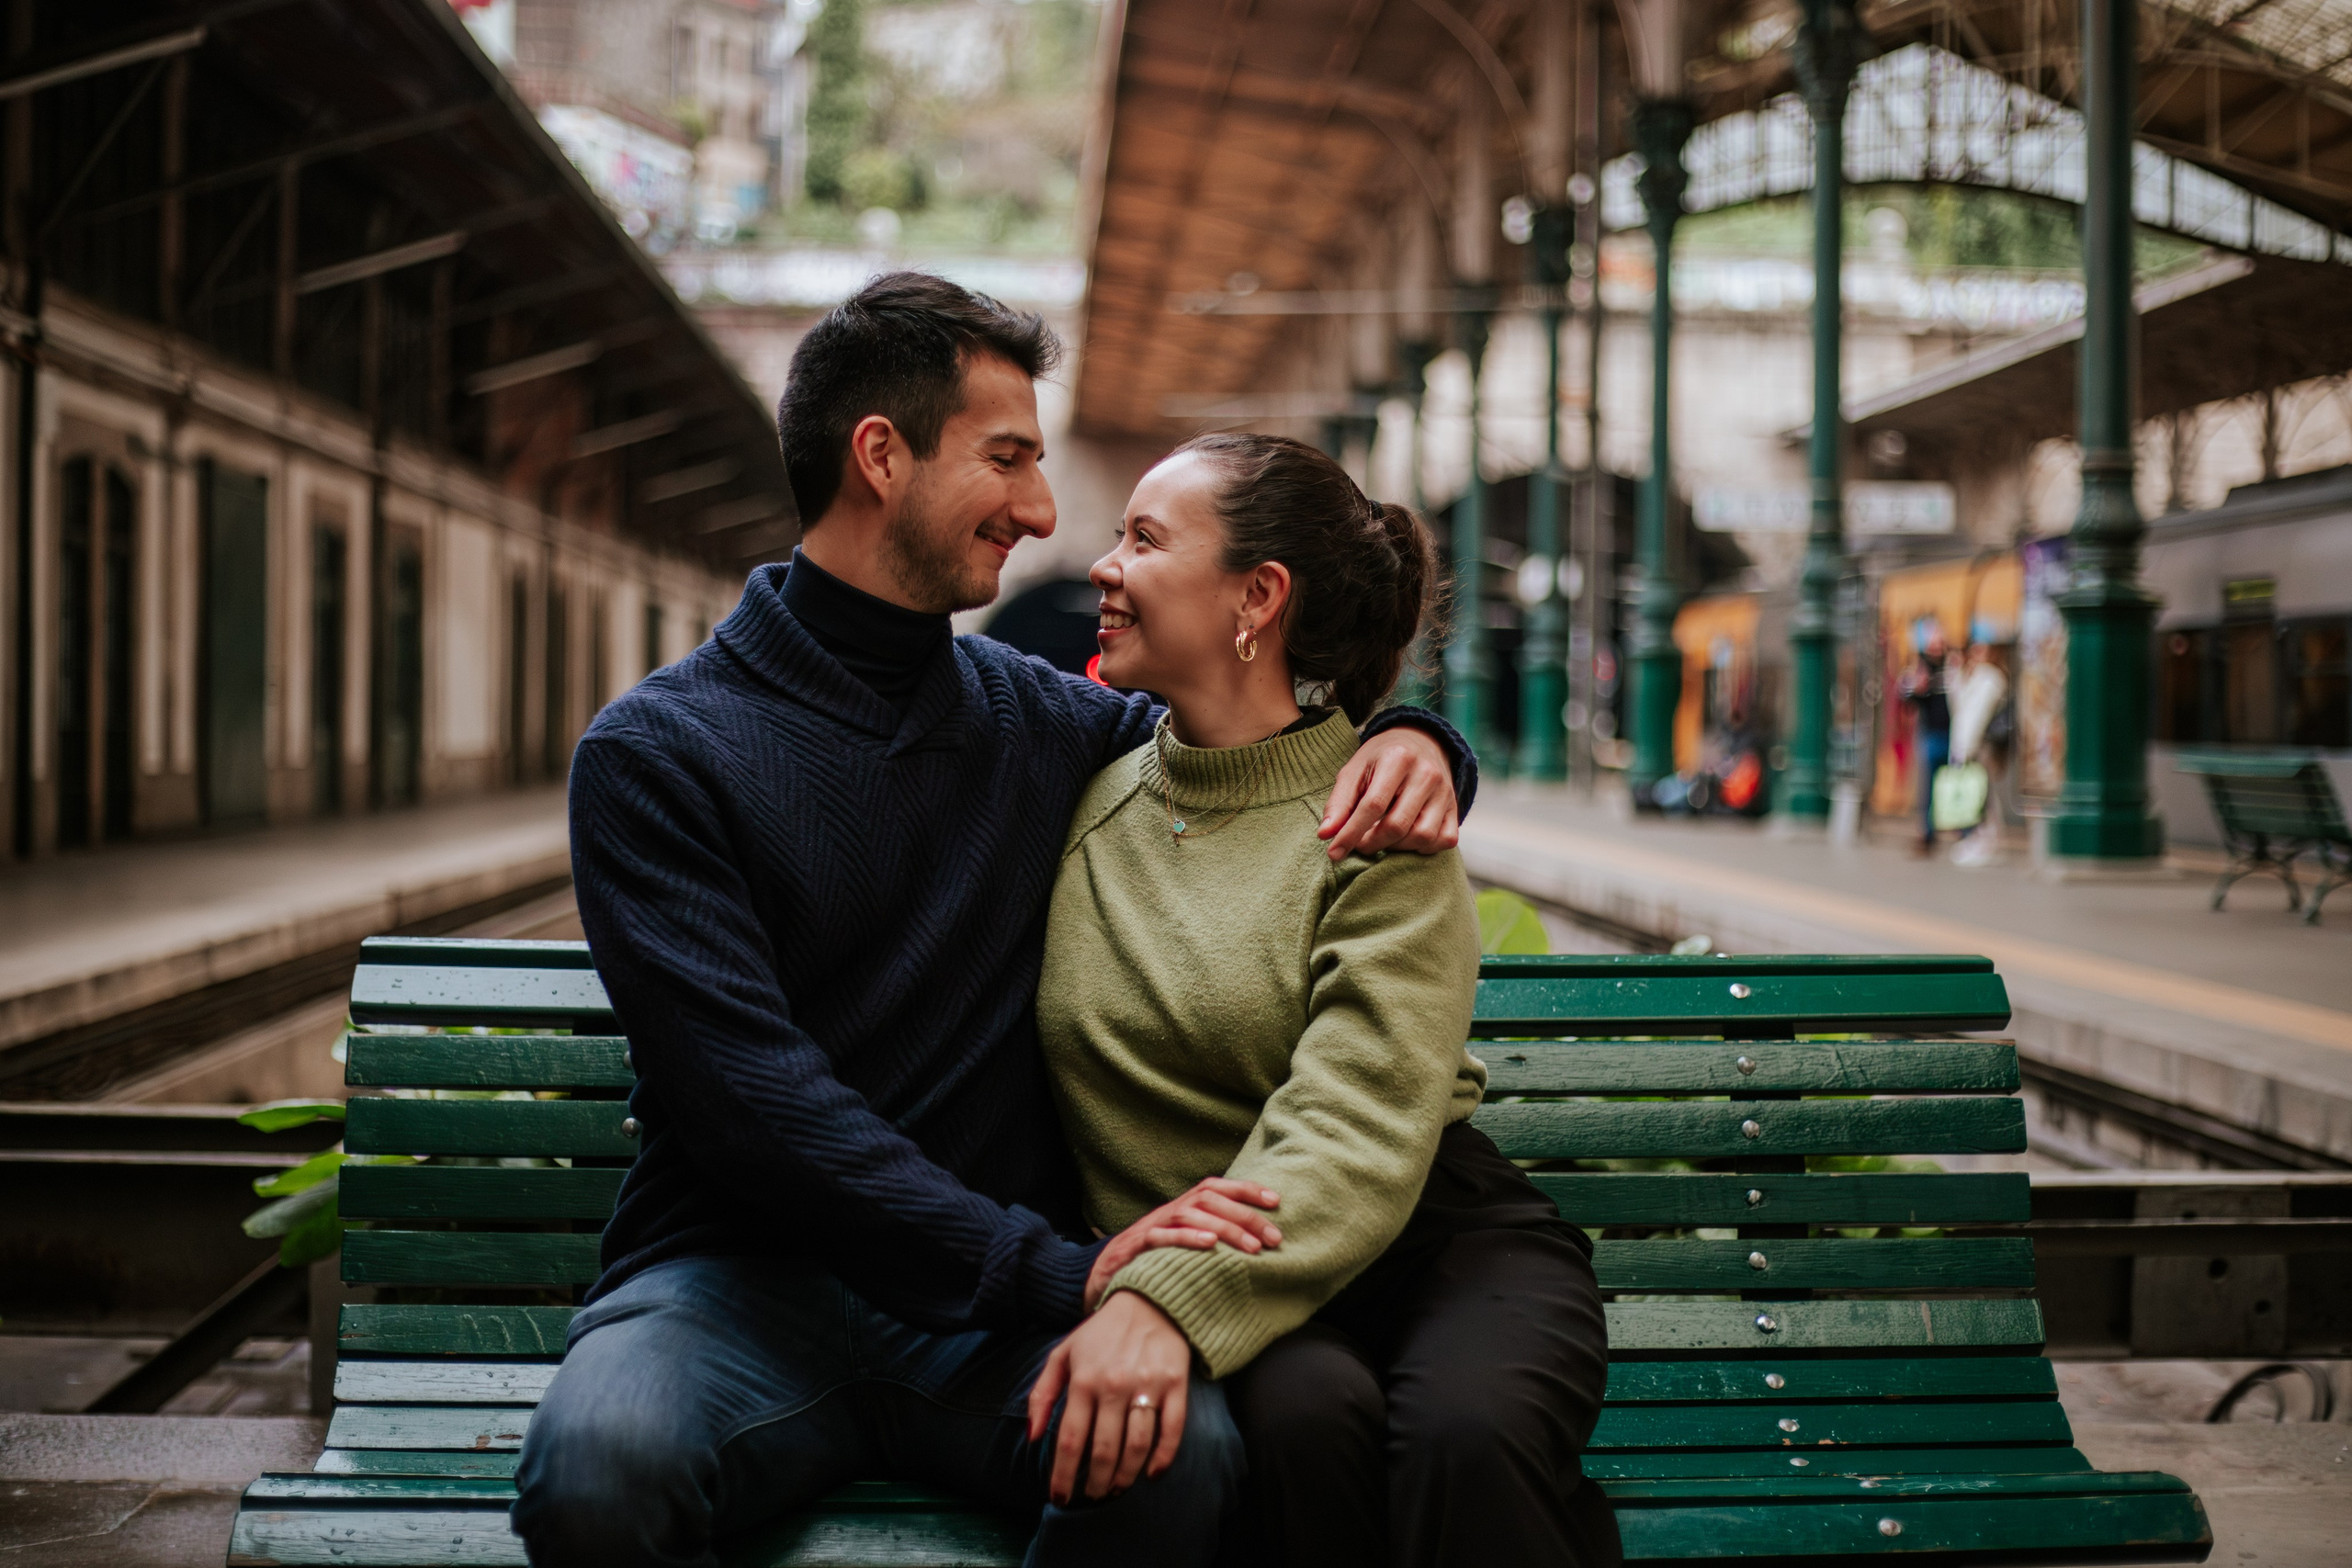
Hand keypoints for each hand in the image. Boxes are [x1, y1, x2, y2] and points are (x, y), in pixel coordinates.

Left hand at [1025, 1292, 1193, 1503]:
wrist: (1150, 1302)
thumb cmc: (1101, 1333)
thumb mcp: (1063, 1354)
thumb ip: (1042, 1394)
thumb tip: (1033, 1437)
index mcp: (1083, 1380)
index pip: (1071, 1441)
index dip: (1063, 1476)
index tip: (1059, 1498)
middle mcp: (1114, 1386)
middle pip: (1104, 1450)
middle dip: (1095, 1483)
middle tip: (1092, 1497)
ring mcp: (1147, 1385)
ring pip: (1136, 1446)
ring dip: (1125, 1477)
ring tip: (1116, 1489)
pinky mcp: (1175, 1385)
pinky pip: (1172, 1430)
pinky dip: (1163, 1458)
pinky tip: (1152, 1474)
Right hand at [1085, 1177, 1281, 1310]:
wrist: (1099, 1277)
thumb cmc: (1149, 1262)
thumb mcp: (1180, 1245)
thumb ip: (1207, 1238)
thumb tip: (1250, 1242)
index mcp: (1182, 1208)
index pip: (1216, 1187)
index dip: (1246, 1190)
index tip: (1276, 1201)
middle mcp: (1169, 1211)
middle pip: (1209, 1199)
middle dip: (1245, 1216)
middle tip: (1274, 1237)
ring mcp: (1151, 1227)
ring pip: (1191, 1215)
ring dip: (1225, 1229)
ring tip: (1252, 1248)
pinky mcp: (1135, 1247)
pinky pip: (1161, 1237)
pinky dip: (1187, 1238)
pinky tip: (1209, 1245)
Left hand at [1320, 726, 1458, 860]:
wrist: (1419, 742)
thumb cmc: (1380, 760)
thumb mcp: (1354, 771)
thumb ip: (1339, 803)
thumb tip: (1326, 835)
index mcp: (1398, 758)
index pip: (1372, 805)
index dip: (1351, 833)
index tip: (1334, 852)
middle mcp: (1427, 774)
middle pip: (1397, 825)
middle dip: (1371, 844)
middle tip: (1359, 844)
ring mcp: (1445, 792)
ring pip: (1422, 836)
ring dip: (1396, 847)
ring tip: (1381, 838)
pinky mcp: (1455, 807)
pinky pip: (1446, 840)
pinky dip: (1424, 848)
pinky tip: (1406, 839)